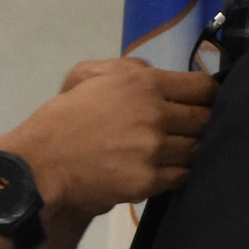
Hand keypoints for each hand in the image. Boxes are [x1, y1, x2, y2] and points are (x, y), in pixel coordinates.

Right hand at [0, 58, 215, 217]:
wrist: (41, 165)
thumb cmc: (63, 117)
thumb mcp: (86, 74)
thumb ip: (128, 68)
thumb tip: (157, 75)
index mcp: (143, 83)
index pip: (203, 87)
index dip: (207, 95)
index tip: (200, 102)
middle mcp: (156, 114)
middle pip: (205, 120)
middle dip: (198, 123)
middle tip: (184, 128)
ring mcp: (155, 150)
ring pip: (196, 149)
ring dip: (186, 149)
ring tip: (170, 150)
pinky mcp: (149, 181)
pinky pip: (182, 176)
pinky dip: (176, 172)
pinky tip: (162, 168)